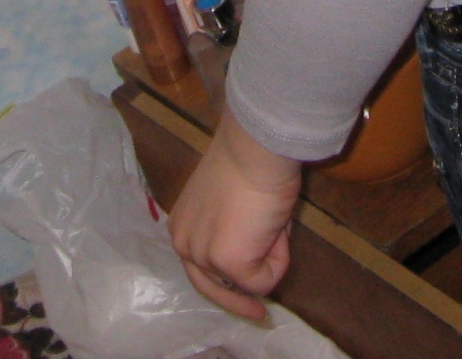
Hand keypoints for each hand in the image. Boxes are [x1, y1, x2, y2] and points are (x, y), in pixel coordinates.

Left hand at [167, 108, 301, 321]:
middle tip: (260, 314)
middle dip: (239, 301)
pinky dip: (280, 260)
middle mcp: (183, 243)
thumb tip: (257, 253)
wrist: (256, 147)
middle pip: (212, 288)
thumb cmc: (250, 162)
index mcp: (181, 225)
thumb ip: (235, 233)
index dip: (223, 284)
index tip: (241, 294)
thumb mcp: (233, 206)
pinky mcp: (227, 262)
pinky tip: (275, 228)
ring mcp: (203, 255)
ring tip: (274, 223)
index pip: (198, 267)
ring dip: (270, 258)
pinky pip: (264, 281)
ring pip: (246, 282)